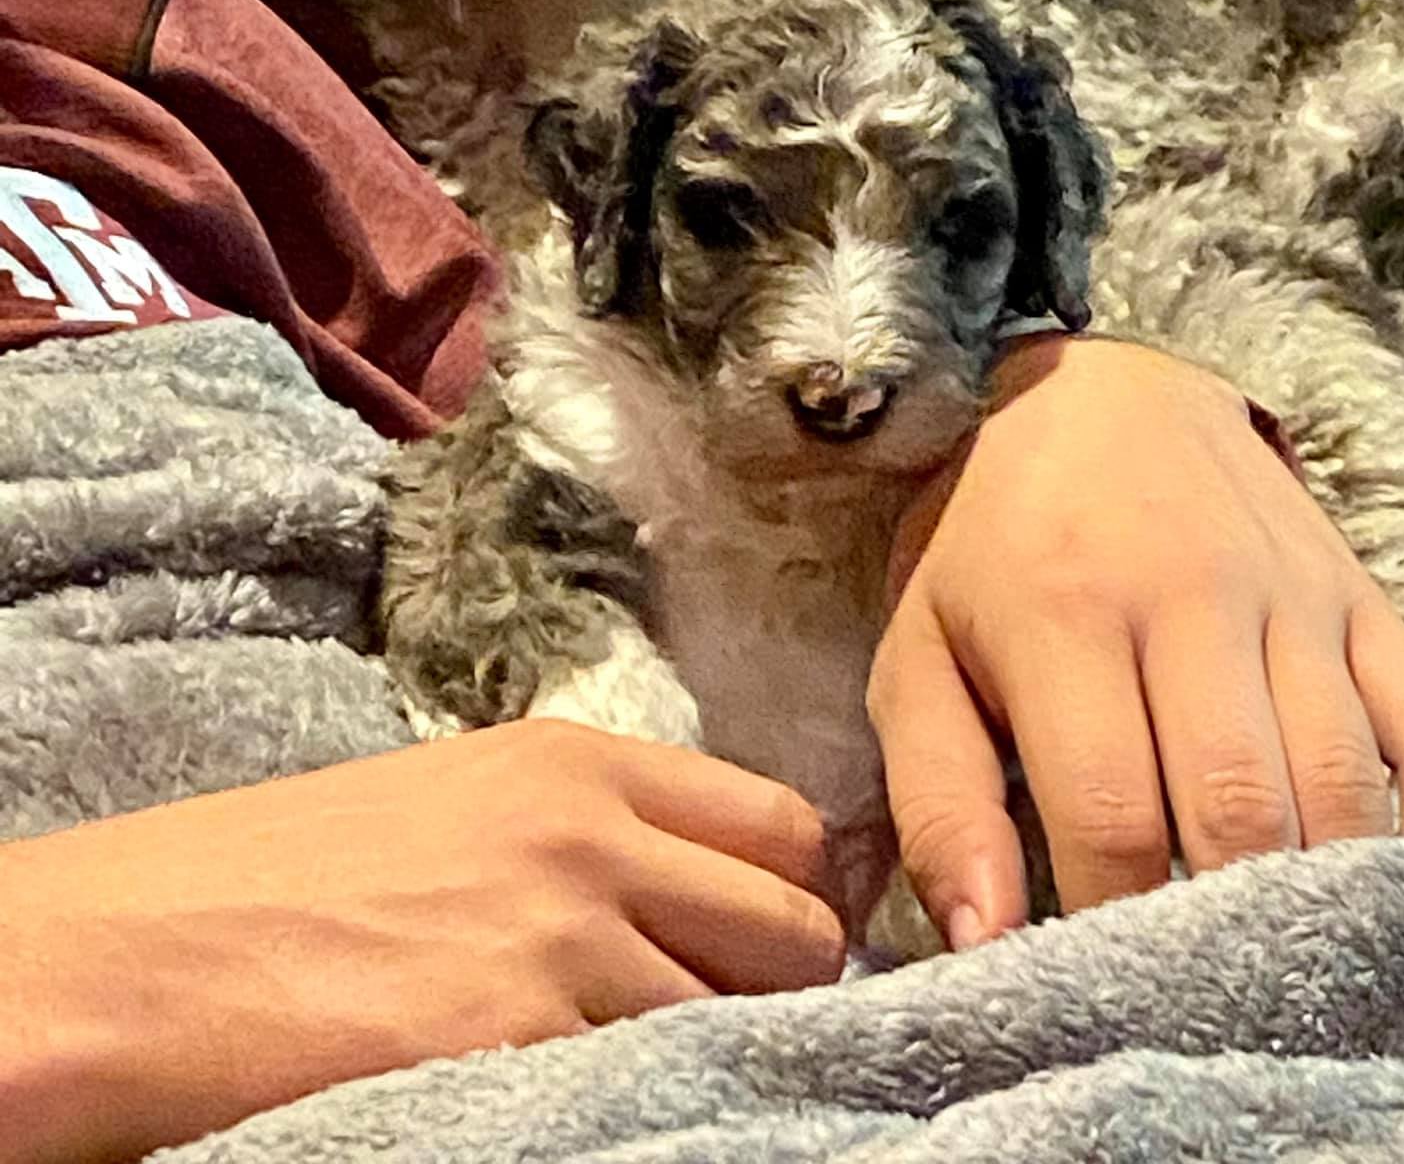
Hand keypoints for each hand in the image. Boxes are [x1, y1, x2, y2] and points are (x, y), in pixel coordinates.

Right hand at [0, 721, 843, 1163]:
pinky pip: (651, 1078)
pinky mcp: (517, 1041)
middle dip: (781, 984)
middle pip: (793, 925)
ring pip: (738, 1014)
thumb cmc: (288, 876)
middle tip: (727, 1022)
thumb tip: (698, 888)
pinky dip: (649, 1095)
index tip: (774, 944)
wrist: (150, 950)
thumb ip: (589, 828)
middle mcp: (591, 836)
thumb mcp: (462, 801)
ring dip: (715, 1046)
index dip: (796, 895)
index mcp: (579, 763)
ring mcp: (561, 941)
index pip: (785, 825)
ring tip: (645, 1062)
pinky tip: (591, 1098)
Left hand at [867, 335, 1403, 947]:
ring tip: (1292, 966)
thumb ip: (937, 801)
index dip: (1110, 927)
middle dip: (1226, 930)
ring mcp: (1294, 590)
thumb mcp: (920, 654)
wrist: (1099, 389)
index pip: (1109, 814)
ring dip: (1325, 894)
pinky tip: (1393, 887)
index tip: (1102, 991)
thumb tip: (984, 945)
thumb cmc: (992, 546)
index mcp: (1066, 613)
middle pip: (1240, 806)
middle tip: (1207, 1001)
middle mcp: (1193, 595)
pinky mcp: (1362, 590)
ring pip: (1342, 777)